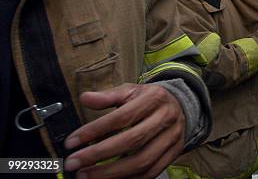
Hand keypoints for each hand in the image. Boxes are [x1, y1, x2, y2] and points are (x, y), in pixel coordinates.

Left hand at [63, 83, 184, 178]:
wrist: (180, 106)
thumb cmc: (149, 100)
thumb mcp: (131, 91)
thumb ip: (108, 96)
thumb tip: (85, 98)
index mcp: (153, 98)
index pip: (122, 117)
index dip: (95, 130)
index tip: (72, 142)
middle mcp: (166, 118)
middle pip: (132, 141)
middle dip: (99, 155)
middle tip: (74, 163)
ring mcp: (172, 138)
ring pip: (142, 161)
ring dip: (111, 172)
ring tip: (87, 175)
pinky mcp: (174, 154)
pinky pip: (151, 172)